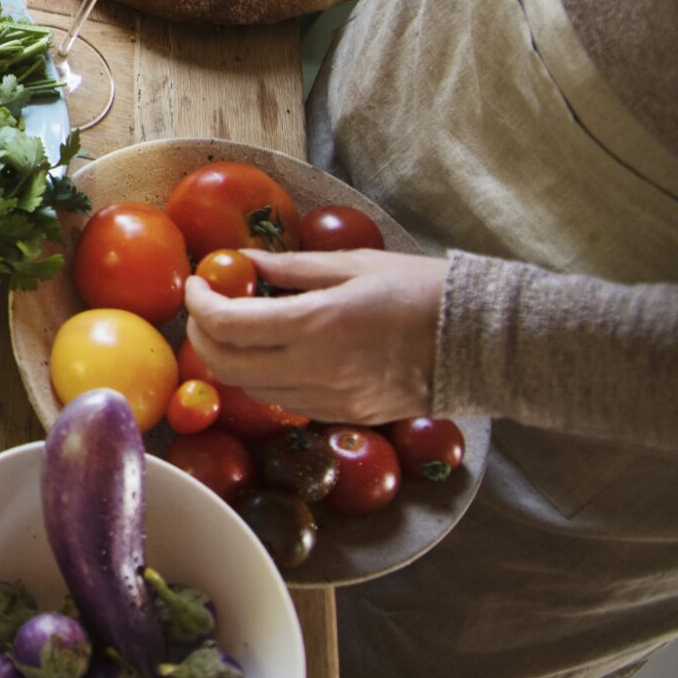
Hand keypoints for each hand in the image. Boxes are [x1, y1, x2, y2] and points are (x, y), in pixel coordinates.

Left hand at [183, 249, 446, 424]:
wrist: (479, 342)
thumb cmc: (421, 291)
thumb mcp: (353, 264)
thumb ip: (290, 268)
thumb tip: (242, 262)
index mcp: (316, 326)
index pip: (229, 325)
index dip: (199, 304)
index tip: (197, 284)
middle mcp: (315, 371)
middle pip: (226, 366)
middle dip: (203, 335)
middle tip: (207, 307)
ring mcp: (328, 400)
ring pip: (250, 390)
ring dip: (231, 359)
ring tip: (239, 326)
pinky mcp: (342, 415)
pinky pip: (283, 401)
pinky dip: (263, 377)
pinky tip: (274, 351)